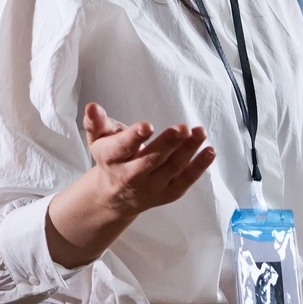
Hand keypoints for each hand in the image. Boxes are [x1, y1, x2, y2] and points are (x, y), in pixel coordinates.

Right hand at [46, 103, 213, 267]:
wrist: (115, 196)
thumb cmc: (111, 158)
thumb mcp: (99, 140)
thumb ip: (97, 123)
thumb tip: (92, 107)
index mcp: (112, 158)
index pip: (122, 147)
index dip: (134, 137)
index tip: (147, 126)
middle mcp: (131, 176)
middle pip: (151, 160)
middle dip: (168, 143)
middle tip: (183, 128)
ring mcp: (152, 186)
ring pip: (172, 168)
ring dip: (188, 150)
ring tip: (200, 132)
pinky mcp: (169, 193)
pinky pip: (186, 180)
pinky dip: (200, 166)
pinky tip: (210, 150)